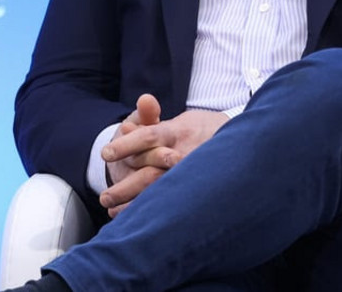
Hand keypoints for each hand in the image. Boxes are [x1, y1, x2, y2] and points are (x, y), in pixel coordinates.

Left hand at [100, 96, 227, 217]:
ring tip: (112, 211)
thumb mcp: (175, 122)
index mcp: (176, 133)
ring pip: (161, 193)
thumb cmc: (195, 133)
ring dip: (134, 205)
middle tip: (105, 197)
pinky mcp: (197, 191)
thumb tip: (124, 126)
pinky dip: (151, 214)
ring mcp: (192, 175)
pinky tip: (133, 219)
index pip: (149, 137)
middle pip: (153, 172)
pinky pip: (172, 205)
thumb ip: (148, 121)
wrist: (236, 145)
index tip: (105, 154)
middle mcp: (184, 155)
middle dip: (127, 186)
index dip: (127, 144)